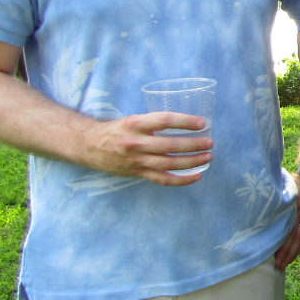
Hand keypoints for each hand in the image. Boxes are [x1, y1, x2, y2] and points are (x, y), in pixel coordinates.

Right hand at [82, 112, 212, 186]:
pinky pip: (162, 180)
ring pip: (169, 164)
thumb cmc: (118, 129)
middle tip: (210, 142)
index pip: (164, 121)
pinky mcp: (138, 173)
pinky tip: (197, 176)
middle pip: (170, 146)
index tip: (202, 123)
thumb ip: (154, 122)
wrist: (90, 146)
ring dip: (192, 162)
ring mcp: (136, 160)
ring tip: (208, 156)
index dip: (185, 122)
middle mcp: (136, 143)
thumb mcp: (133, 119)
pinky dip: (182, 180)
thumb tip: (187, 122)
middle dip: (194, 145)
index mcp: (135, 124)